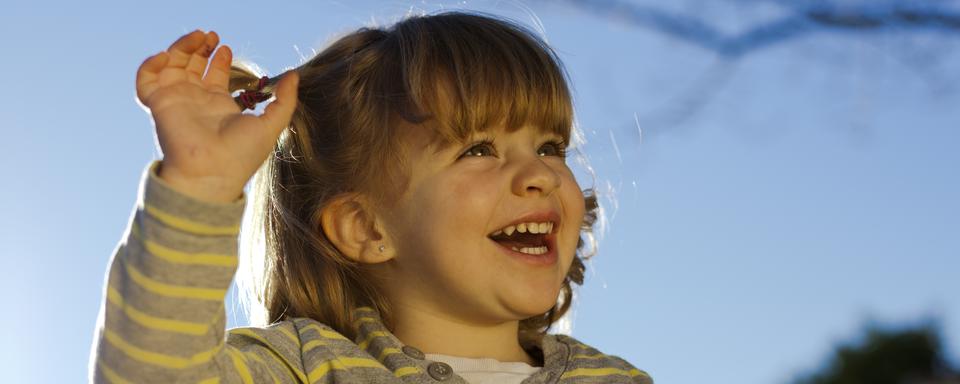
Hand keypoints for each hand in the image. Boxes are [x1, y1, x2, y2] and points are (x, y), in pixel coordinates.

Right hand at [136, 29, 298, 202]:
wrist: (212, 172)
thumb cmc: (242, 155)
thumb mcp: (273, 124)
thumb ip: (285, 100)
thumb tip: (295, 76)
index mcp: (219, 106)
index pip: (213, 76)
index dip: (218, 59)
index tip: (226, 47)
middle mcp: (196, 102)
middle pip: (192, 66)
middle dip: (200, 47)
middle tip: (210, 35)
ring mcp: (176, 101)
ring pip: (171, 66)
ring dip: (181, 47)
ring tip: (198, 36)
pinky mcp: (159, 103)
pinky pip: (145, 79)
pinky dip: (150, 64)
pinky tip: (167, 55)